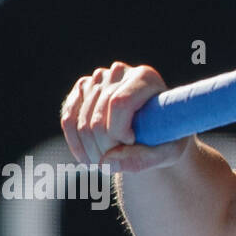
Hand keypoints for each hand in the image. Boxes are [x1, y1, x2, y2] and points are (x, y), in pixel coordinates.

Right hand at [60, 61, 187, 172]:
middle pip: (98, 119)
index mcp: (145, 78)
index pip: (119, 103)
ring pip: (81, 123)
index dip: (119, 132)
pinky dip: (77, 145)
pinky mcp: (82, 89)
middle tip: (120, 161)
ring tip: (108, 164)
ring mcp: (98, 79)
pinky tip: (89, 159)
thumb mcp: (167, 154)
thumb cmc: (165, 140)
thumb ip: (143, 160)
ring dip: (92, 152)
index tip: (131, 144)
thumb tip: (106, 163)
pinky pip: (68, 120)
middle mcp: (119, 72)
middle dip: (106, 149)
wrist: (155, 132)